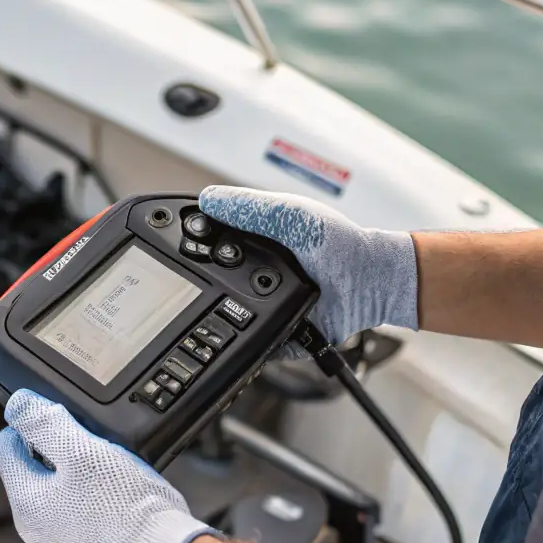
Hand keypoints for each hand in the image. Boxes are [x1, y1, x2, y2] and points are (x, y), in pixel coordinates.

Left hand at [0, 390, 215, 542]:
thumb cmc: (128, 512)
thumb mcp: (82, 451)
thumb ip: (44, 424)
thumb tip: (17, 405)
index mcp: (27, 503)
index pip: (8, 448)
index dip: (31, 424)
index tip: (56, 416)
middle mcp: (39, 529)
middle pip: (37, 470)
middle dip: (61, 451)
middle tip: (94, 444)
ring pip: (64, 491)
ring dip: (83, 474)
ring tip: (114, 470)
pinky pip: (86, 512)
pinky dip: (99, 498)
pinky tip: (122, 496)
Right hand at [199, 186, 418, 350]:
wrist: (371, 283)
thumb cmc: (341, 244)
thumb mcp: (291, 214)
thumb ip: (249, 208)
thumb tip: (207, 200)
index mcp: (257, 239)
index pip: (212, 238)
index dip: (191, 238)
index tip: (171, 239)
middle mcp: (258, 271)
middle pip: (214, 277)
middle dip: (201, 279)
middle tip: (193, 276)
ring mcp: (267, 302)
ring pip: (229, 311)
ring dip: (223, 311)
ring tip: (218, 304)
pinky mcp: (279, 329)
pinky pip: (254, 341)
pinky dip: (249, 343)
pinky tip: (242, 334)